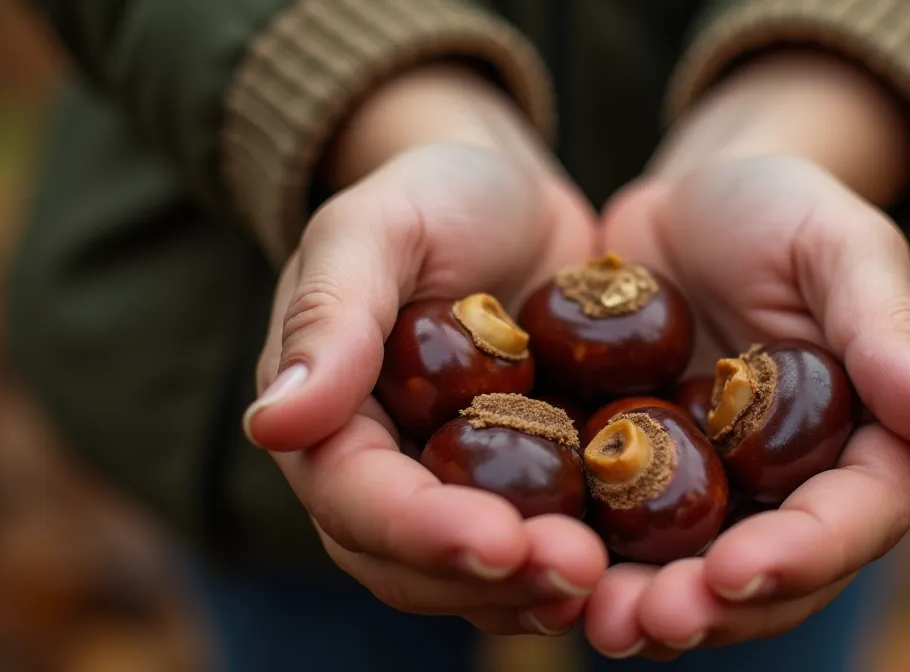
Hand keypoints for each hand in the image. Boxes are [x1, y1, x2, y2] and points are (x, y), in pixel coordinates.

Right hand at [241, 66, 604, 634]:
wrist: (512, 200)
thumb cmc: (434, 195)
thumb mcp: (376, 227)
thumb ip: (329, 314)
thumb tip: (272, 423)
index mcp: (331, 421)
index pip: (357, 500)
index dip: (420, 531)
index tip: (496, 541)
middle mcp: (388, 474)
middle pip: (415, 564)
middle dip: (490, 581)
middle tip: (574, 574)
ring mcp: (460, 491)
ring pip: (480, 577)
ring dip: (538, 592)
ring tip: (608, 583)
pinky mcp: (530, 489)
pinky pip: (547, 548)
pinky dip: (585, 569)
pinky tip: (637, 568)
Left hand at [584, 52, 909, 657]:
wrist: (684, 205)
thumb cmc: (779, 209)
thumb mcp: (839, 247)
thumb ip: (891, 333)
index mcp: (867, 444)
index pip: (853, 520)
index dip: (802, 555)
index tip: (735, 571)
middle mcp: (795, 491)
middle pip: (770, 577)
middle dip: (714, 608)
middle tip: (649, 619)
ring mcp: (717, 498)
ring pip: (692, 578)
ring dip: (647, 609)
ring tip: (593, 620)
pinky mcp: (640, 487)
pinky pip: (618, 541)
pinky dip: (589, 564)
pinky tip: (542, 569)